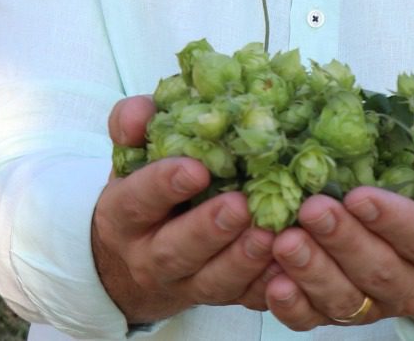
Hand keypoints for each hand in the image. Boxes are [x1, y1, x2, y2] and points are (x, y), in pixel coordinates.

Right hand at [91, 95, 277, 323]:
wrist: (140, 255)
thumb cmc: (145, 190)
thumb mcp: (131, 155)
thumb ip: (131, 125)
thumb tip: (139, 114)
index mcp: (124, 216)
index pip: (137, 200)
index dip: (163, 185)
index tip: (196, 168)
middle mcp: (149, 256)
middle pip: (174, 250)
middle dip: (208, 230)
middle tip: (240, 206)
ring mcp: (186, 283)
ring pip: (212, 281)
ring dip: (242, 261)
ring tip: (270, 235)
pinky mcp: (220, 298)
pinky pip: (244, 299)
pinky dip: (267, 285)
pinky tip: (289, 265)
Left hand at [260, 125, 413, 332]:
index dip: (391, 218)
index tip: (358, 196)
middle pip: (381, 270)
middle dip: (344, 241)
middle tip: (311, 209)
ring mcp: (378, 305)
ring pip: (348, 299)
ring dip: (314, 273)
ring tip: (285, 242)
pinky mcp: (343, 315)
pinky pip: (316, 320)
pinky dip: (293, 306)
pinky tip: (273, 283)